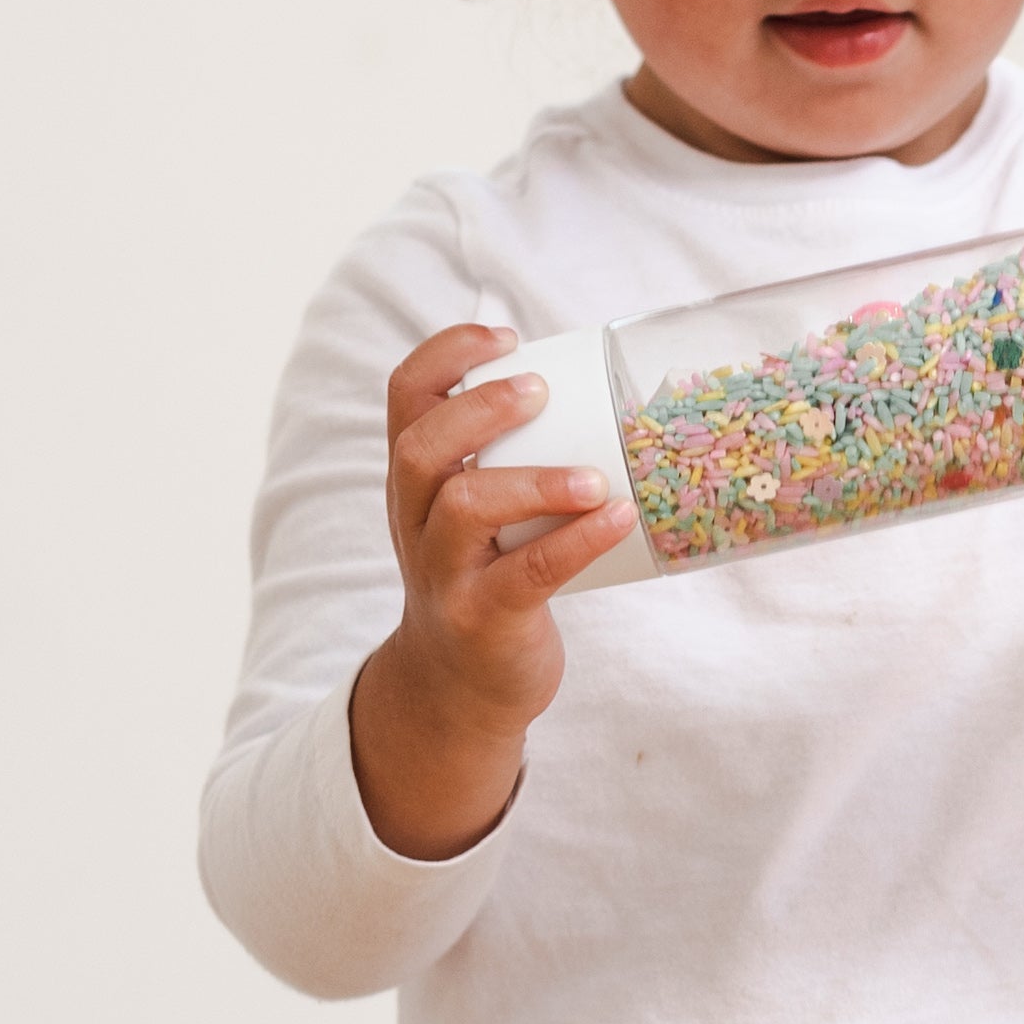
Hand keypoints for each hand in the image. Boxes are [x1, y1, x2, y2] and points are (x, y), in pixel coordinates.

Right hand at [346, 323, 632, 859]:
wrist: (459, 687)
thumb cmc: (489, 577)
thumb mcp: (476, 515)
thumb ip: (510, 458)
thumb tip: (604, 388)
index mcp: (415, 481)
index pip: (405, 397)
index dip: (446, 355)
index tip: (505, 336)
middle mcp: (415, 521)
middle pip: (422, 449)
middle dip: (479, 411)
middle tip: (540, 392)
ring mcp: (445, 573)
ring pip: (464, 508)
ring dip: (532, 481)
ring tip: (592, 476)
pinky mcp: (483, 618)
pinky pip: (527, 573)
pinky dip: (576, 541)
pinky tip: (617, 518)